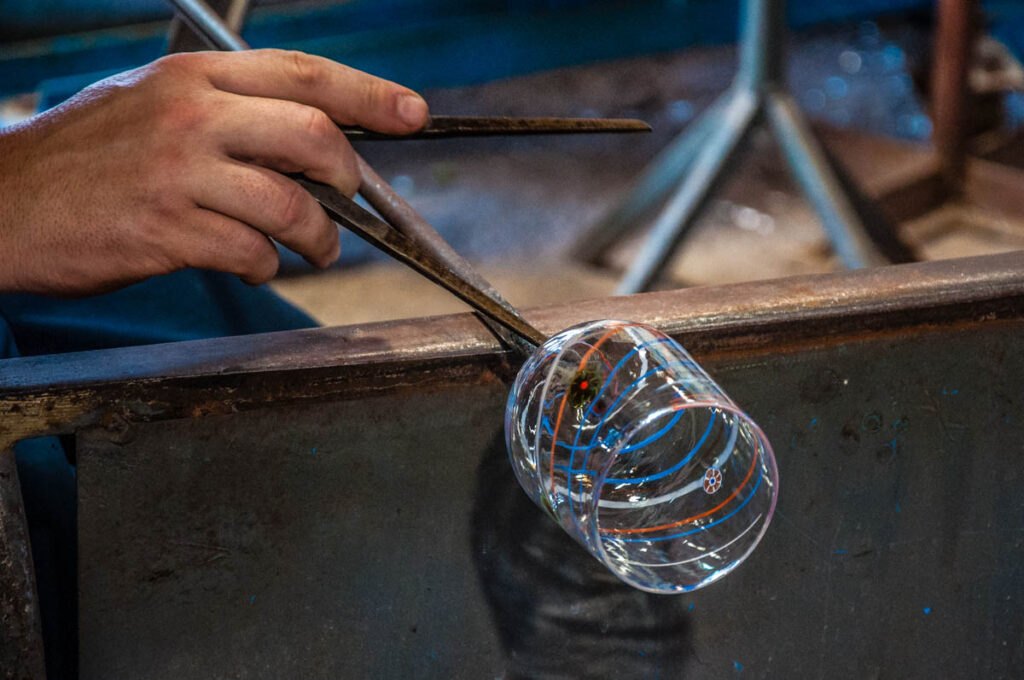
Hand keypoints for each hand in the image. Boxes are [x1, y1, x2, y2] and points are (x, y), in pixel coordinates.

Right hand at [0, 49, 428, 294]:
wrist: (4, 202)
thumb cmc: (86, 156)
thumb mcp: (152, 102)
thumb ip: (228, 110)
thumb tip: (313, 135)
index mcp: (194, 77)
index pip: (305, 73)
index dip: (371, 94)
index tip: (414, 113)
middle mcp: (191, 115)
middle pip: (314, 135)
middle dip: (350, 176)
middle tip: (350, 198)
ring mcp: (177, 172)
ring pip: (290, 204)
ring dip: (318, 237)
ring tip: (315, 249)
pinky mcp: (163, 231)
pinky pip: (250, 252)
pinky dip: (267, 265)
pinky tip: (255, 263)